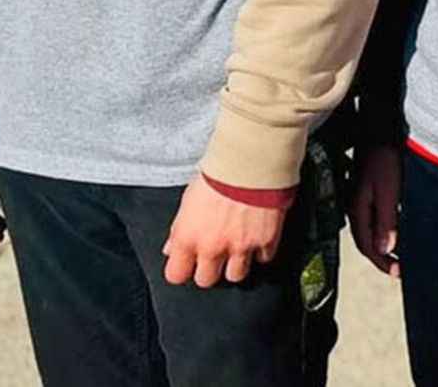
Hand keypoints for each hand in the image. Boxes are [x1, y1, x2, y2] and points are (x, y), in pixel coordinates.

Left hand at [162, 176, 285, 286]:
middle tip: (217, 253)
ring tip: (239, 247)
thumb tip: (172, 248)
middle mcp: (212, 247)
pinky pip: (263, 259)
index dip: (183, 269)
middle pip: (206, 280)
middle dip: (211, 268)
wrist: (253, 158)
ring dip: (237, 263)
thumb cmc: (219, 172)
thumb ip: (180, 228)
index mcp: (188, 238)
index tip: (189, 263)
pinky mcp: (266, 240)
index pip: (176, 275)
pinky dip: (261, 251)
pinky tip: (258, 236)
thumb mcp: (189, 199)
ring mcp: (241, 246)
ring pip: (236, 276)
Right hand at [348, 144, 401, 276]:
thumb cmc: (384, 156)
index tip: (399, 272)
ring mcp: (359, 198)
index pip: (367, 246)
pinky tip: (393, 227)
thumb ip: (386, 220)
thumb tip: (386, 250)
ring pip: (369, 229)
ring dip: (383, 243)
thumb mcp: (388, 190)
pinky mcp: (366, 189)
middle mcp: (355, 207)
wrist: (377, 127)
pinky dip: (383, 227)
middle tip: (400, 268)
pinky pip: (372, 216)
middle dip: (382, 257)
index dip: (382, 262)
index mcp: (358, 210)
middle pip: (366, 240)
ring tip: (398, 253)